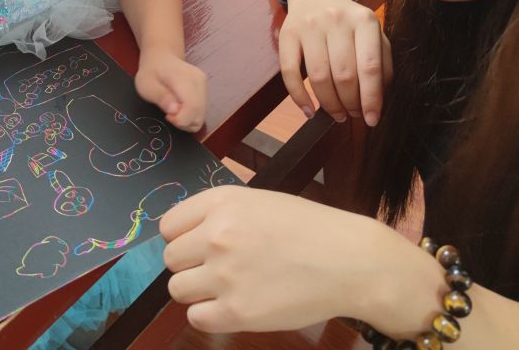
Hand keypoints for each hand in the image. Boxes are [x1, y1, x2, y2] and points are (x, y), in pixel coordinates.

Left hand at [134, 47, 206, 131]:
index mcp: (183, 77)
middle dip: (183, 122)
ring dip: (187, 121)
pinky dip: (190, 117)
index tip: (168, 116)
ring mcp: (204, 85)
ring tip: (173, 111)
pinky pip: (201, 112)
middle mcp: (199, 80)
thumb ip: (160, 97)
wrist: (161, 58)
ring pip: (201, 115)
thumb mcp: (146, 85)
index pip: (192, 105)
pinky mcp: (205, 90)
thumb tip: (174, 111)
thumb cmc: (151, 72)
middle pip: (199, 113)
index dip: (181, 119)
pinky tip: (180, 109)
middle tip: (169, 114)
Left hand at [161, 186, 443, 334]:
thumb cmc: (309, 229)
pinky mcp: (236, 312)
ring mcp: (224, 275)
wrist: (350, 261)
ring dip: (198, 290)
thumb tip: (184, 234)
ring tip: (229, 286)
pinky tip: (234, 305)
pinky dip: (211, 314)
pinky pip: (196, 317)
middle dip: (190, 264)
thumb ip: (220, 214)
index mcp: (222, 203)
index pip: (168, 225)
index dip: (182, 237)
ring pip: (178, 289)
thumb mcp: (260, 202)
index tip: (198, 245)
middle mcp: (217, 236)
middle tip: (219, 268)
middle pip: (171, 258)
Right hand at [279, 0, 391, 125]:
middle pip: (344, 75)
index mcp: (364, 21)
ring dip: (329, 104)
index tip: (372, 119)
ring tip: (337, 114)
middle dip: (350, 103)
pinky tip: (309, 110)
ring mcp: (310, 27)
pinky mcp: (287, 34)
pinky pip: (290, 72)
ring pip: (319, 76)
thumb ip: (382, 61)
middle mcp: (337, 21)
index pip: (370, 67)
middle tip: (353, 114)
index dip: (371, 98)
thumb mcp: (372, 32)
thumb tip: (377, 99)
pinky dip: (299, 97)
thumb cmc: (348, 20)